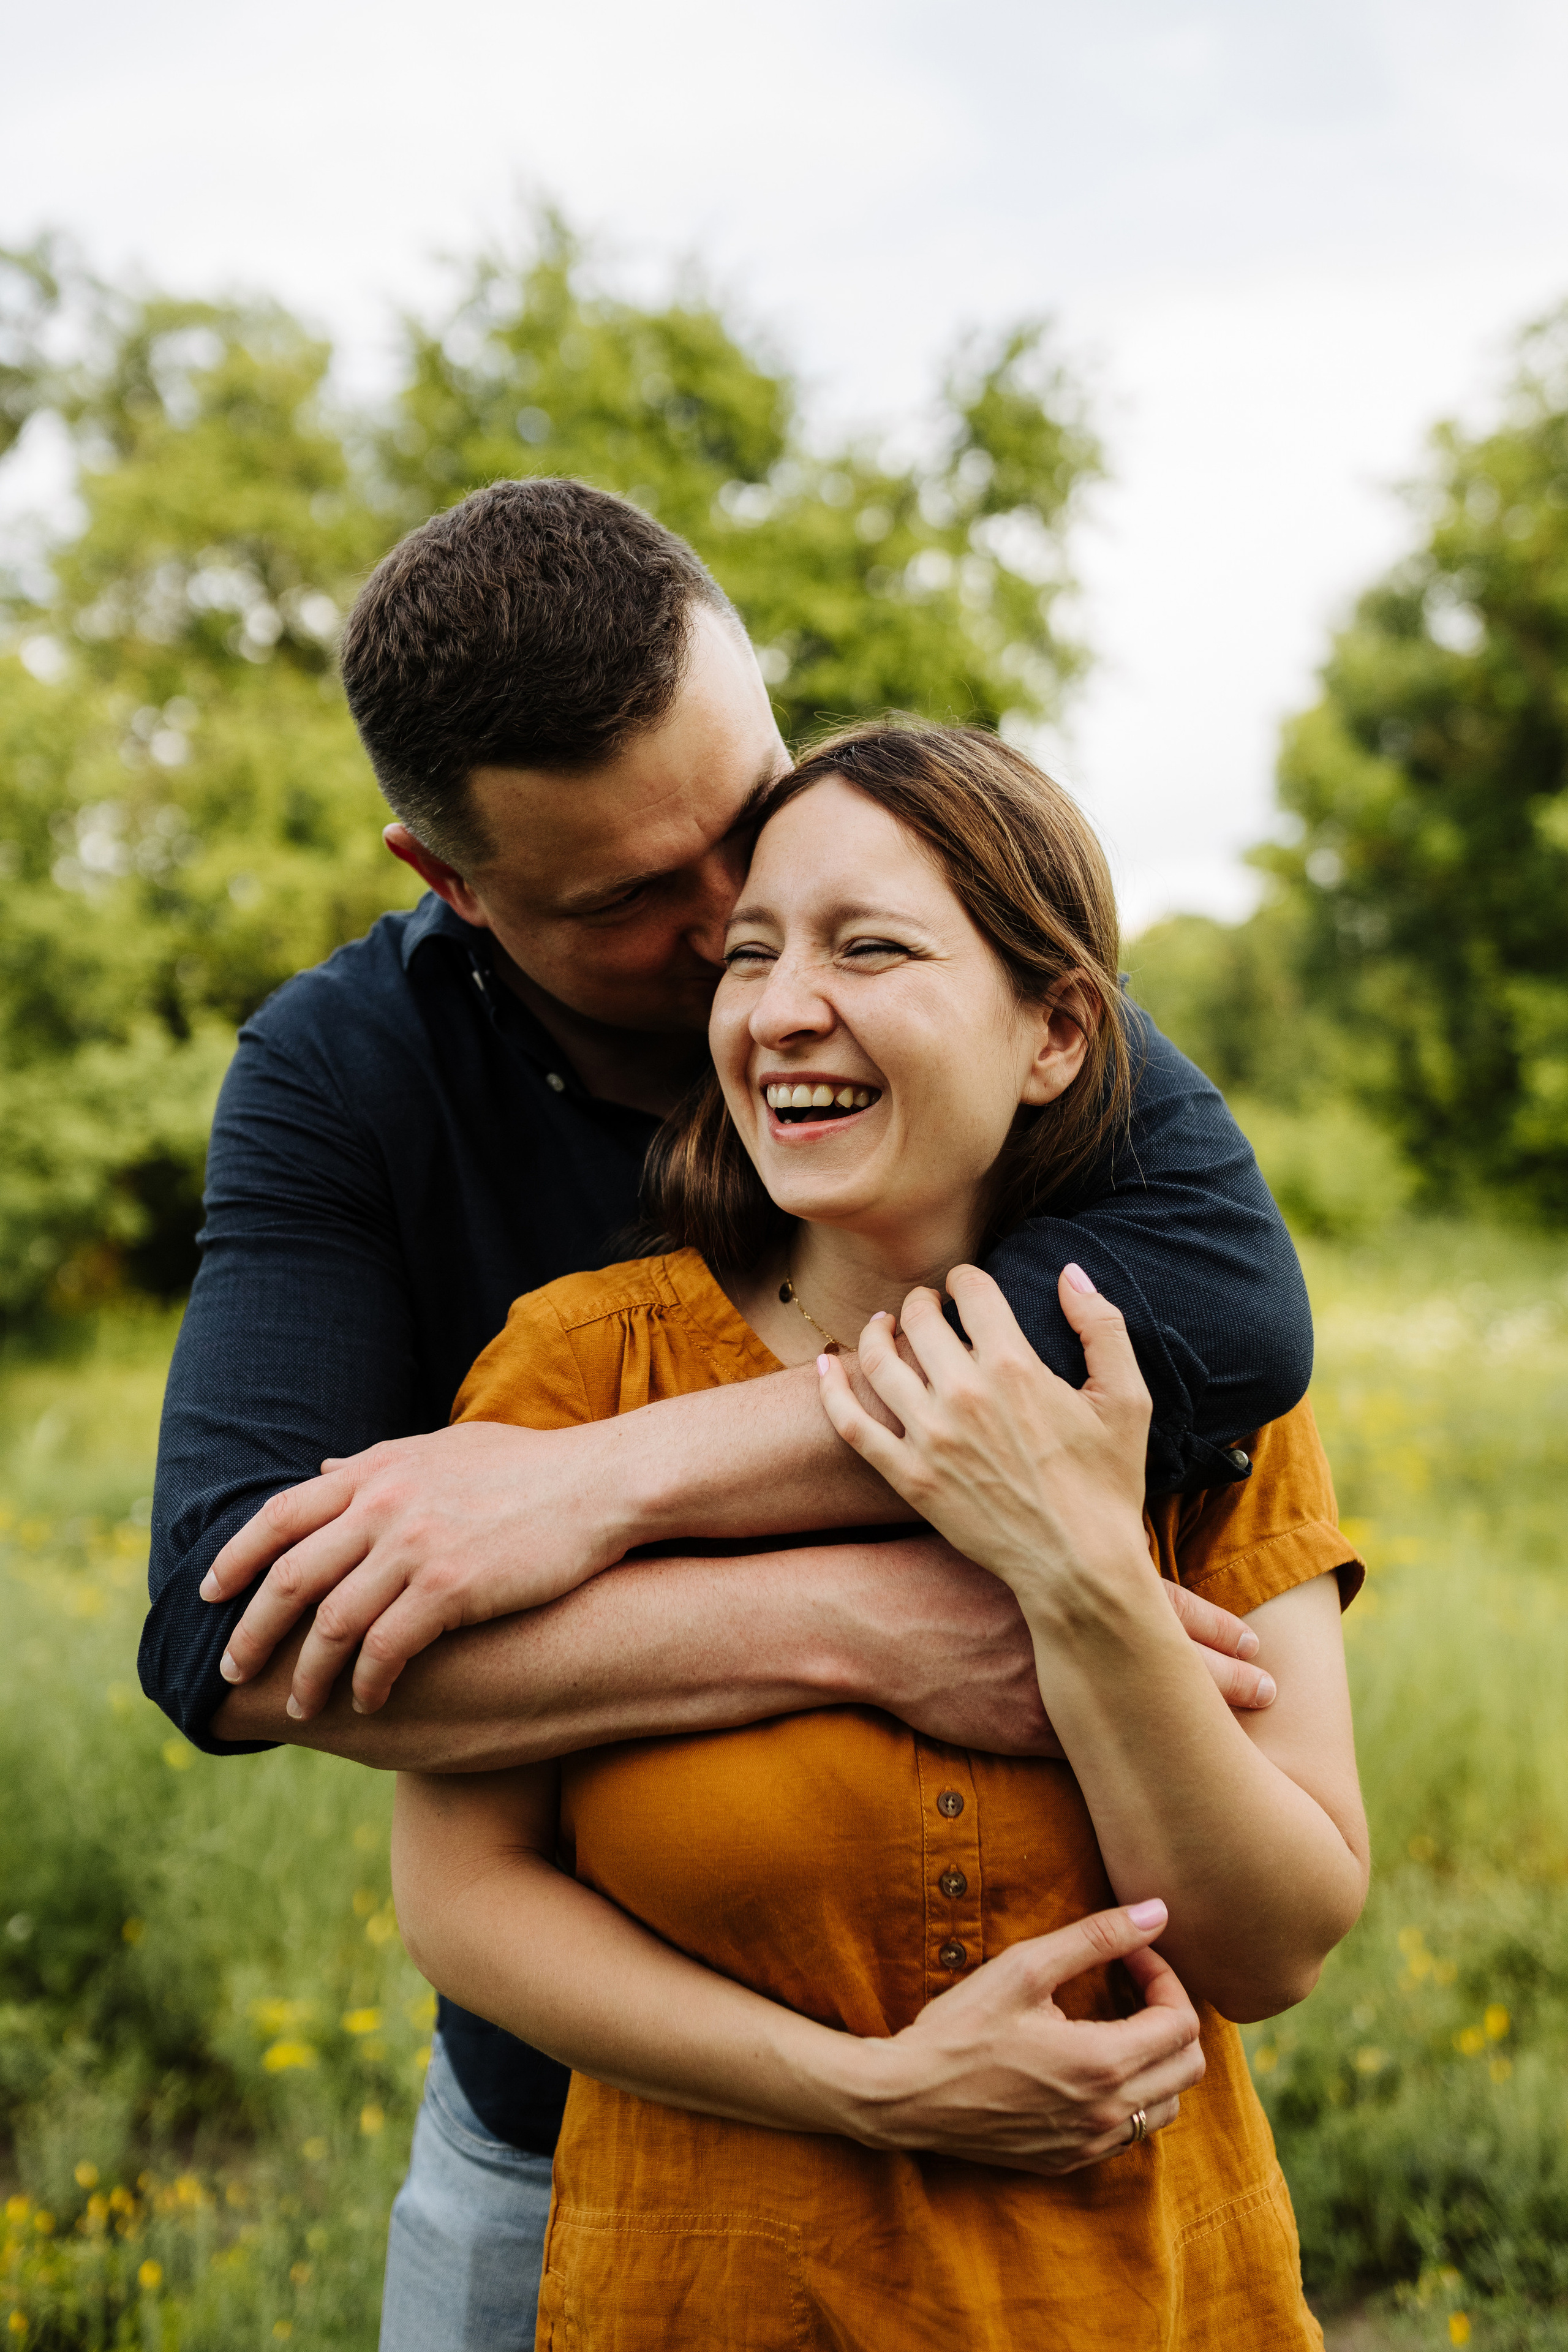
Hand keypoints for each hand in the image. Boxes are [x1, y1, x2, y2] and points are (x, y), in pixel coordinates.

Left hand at [201, 1420, 635, 1719]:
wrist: (601, 1483)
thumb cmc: (532, 1467)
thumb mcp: (446, 1447)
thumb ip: (379, 1462)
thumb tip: (322, 1471)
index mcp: (377, 1469)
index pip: (279, 1515)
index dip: (235, 1557)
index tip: (209, 1595)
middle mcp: (384, 1503)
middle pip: (289, 1577)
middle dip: (251, 1631)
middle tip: (232, 1670)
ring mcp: (415, 1545)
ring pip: (331, 1623)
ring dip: (307, 1674)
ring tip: (300, 1708)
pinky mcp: (451, 1587)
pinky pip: (386, 1648)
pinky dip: (367, 1681)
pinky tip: (367, 1703)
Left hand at [817, 1262, 1152, 1605]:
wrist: (1079, 1567)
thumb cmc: (1108, 1485)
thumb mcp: (1127, 1399)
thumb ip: (1103, 1327)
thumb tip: (1070, 1272)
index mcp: (1015, 1367)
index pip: (972, 1292)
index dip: (966, 1279)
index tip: (965, 1285)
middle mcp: (964, 1395)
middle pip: (920, 1320)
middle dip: (923, 1302)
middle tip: (928, 1306)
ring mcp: (930, 1438)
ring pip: (880, 1362)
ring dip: (877, 1332)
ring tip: (884, 1325)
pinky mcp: (908, 1478)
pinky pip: (852, 1424)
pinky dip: (833, 1389)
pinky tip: (828, 1365)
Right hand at [846, 1898, 1204, 2173]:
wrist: (908, 2095)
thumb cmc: (962, 2025)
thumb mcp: (1026, 1967)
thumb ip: (1098, 1937)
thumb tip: (1157, 1912)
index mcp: (1103, 2062)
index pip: (1181, 2022)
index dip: (1166, 1976)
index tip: (1132, 1952)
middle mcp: (1108, 2113)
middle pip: (1188, 2067)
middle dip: (1172, 2015)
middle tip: (1133, 1983)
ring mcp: (1090, 2144)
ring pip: (1167, 2106)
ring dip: (1158, 2060)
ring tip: (1118, 2024)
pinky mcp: (1070, 2160)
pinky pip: (1131, 2133)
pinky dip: (1132, 2096)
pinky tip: (1093, 2066)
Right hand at [861, 1538, 1271, 1758]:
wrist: (873, 1617)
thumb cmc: (923, 1566)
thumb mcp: (991, 1528)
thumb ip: (1038, 1528)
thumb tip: (1073, 1513)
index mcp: (1073, 1587)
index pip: (1163, 1608)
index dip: (1213, 1626)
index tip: (1261, 1641)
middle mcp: (1075, 1638)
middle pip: (1167, 1664)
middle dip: (1223, 1680)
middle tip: (1275, 1692)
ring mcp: (1053, 1689)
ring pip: (1139, 1715)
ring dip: (1190, 1728)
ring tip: (1244, 1747)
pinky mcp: (1022, 1729)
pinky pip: (1087, 1754)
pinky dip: (1127, 1765)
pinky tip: (1161, 1785)